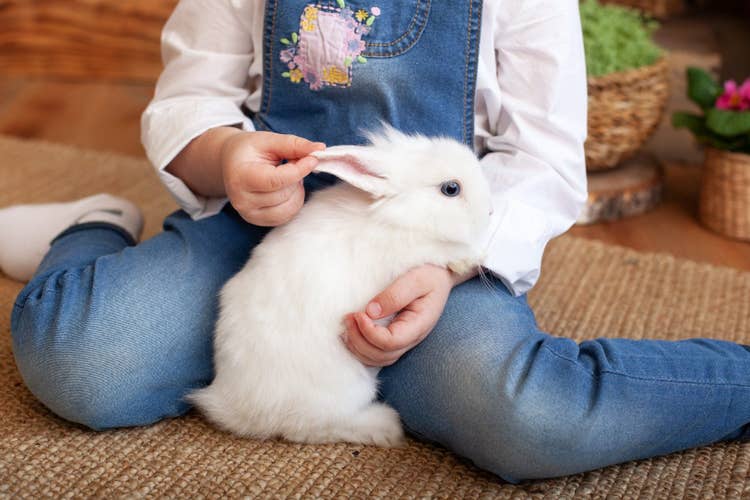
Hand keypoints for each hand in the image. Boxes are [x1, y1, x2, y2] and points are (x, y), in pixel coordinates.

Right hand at [220, 131, 325, 225]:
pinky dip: (294, 201)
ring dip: (297, 190)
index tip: (313, 159)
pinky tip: (286, 188)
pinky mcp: (258, 221)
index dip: (299, 170)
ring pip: (289, 207)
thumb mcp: (268, 140)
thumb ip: (293, 144)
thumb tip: (320, 149)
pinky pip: (287, 216)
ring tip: (287, 175)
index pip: (276, 181)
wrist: (230, 163)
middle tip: (292, 162)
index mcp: (241, 177)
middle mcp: (242, 200)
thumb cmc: (249, 150)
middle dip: (297, 177)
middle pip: (285, 194)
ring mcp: (250, 214)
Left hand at [341, 264, 460, 366]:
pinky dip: (360, 347)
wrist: (440, 274)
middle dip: (360, 340)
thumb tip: (370, 312)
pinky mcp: (395, 336)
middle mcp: (411, 337)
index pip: (391, 342)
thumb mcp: (417, 278)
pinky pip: (376, 352)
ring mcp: (403, 339)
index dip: (370, 332)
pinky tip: (351, 330)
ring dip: (358, 346)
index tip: (358, 313)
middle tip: (348, 318)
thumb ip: (395, 295)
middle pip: (382, 355)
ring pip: (377, 359)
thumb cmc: (430, 274)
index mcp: (419, 325)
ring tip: (347, 323)